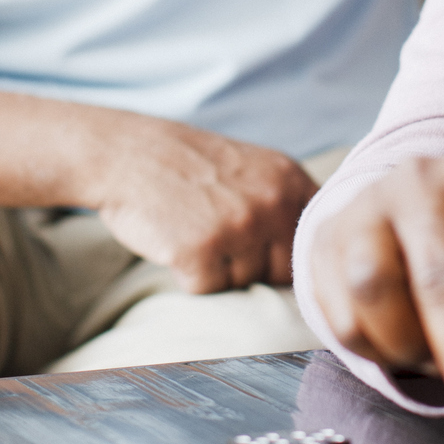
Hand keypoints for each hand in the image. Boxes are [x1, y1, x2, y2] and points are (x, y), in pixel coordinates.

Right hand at [93, 117, 317, 292]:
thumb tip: (314, 262)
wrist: (127, 154)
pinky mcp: (201, 251)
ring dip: (219, 269)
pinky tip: (177, 239)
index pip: (315, 242)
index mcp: (291, 180)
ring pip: (245, 282)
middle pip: (282, 271)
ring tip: (195, 228)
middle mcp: (273, 202)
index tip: (267, 248)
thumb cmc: (190, 168)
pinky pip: (208, 289)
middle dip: (254, 265)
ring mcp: (239, 227)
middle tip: (219, 232)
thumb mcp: (254, 168)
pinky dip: (190, 275)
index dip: (292, 255)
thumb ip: (286, 205)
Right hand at [310, 146, 443, 443]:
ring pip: (378, 293)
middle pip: (441, 281)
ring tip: (440, 358)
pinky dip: (379, 351)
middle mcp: (423, 181)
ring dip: (414, 350)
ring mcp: (367, 208)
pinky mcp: (327, 243)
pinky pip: (344, 317)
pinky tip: (404, 343)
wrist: (412, 214)